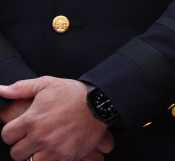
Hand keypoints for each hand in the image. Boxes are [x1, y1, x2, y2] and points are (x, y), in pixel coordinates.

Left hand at [0, 78, 114, 160]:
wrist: (101, 103)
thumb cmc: (73, 93)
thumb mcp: (47, 84)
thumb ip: (21, 88)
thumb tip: (1, 90)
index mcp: (31, 119)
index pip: (7, 136)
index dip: (12, 132)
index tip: (20, 130)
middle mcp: (40, 136)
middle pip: (16, 153)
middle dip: (22, 145)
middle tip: (32, 139)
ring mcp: (53, 148)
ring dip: (36, 154)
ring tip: (44, 145)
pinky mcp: (67, 156)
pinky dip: (51, 158)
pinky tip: (56, 149)